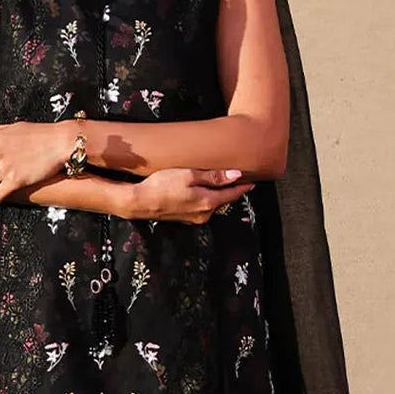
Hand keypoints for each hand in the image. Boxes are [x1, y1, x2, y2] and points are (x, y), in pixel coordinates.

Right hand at [129, 167, 255, 223]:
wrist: (141, 202)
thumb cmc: (163, 185)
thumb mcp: (190, 175)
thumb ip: (214, 176)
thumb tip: (236, 175)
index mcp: (209, 202)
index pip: (233, 194)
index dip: (243, 186)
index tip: (253, 180)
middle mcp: (205, 214)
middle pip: (223, 199)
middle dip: (231, 189)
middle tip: (239, 177)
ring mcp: (195, 218)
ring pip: (213, 203)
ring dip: (217, 193)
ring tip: (220, 180)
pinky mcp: (186, 218)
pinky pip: (202, 206)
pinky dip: (206, 197)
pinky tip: (201, 189)